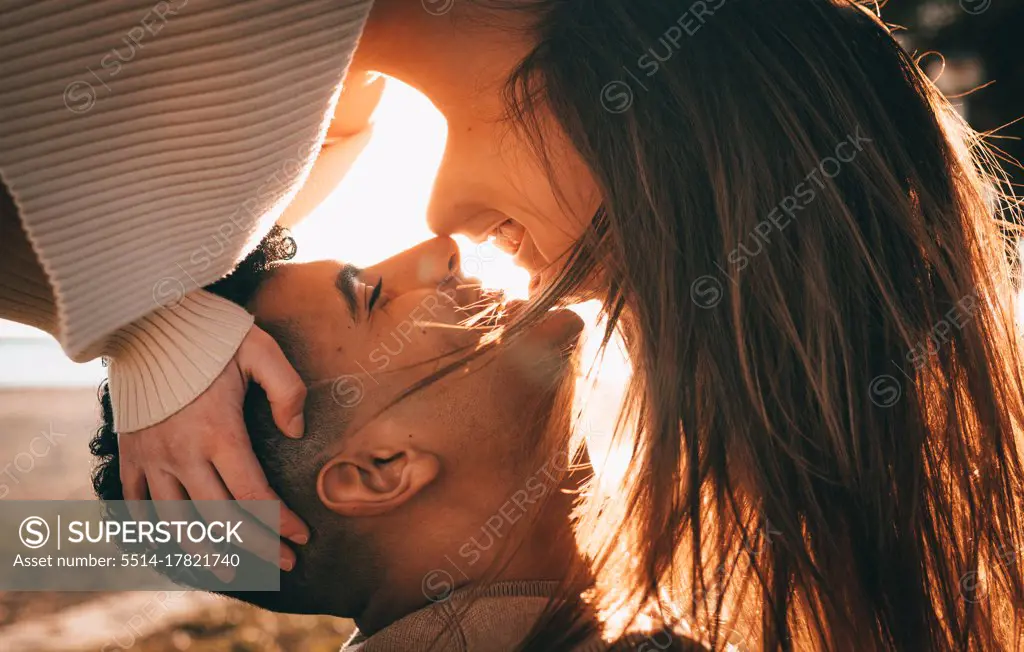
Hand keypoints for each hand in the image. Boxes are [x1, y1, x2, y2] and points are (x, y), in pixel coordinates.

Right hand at [118, 325, 309, 570]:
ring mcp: (151, 458)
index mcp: (218, 431)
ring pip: (178, 523)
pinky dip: (156, 533)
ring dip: (208, 554)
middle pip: (221, 518)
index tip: (304, 536)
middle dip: (257, 547)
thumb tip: (296, 432)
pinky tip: (177, 547)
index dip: (280, 521)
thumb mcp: (260, 349)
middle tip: (286, 564)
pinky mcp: (129, 455)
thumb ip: (287, 388)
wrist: (146, 320)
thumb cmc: (211, 336)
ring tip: (235, 574)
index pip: (254, 493)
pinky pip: (136, 507)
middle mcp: (181, 453)